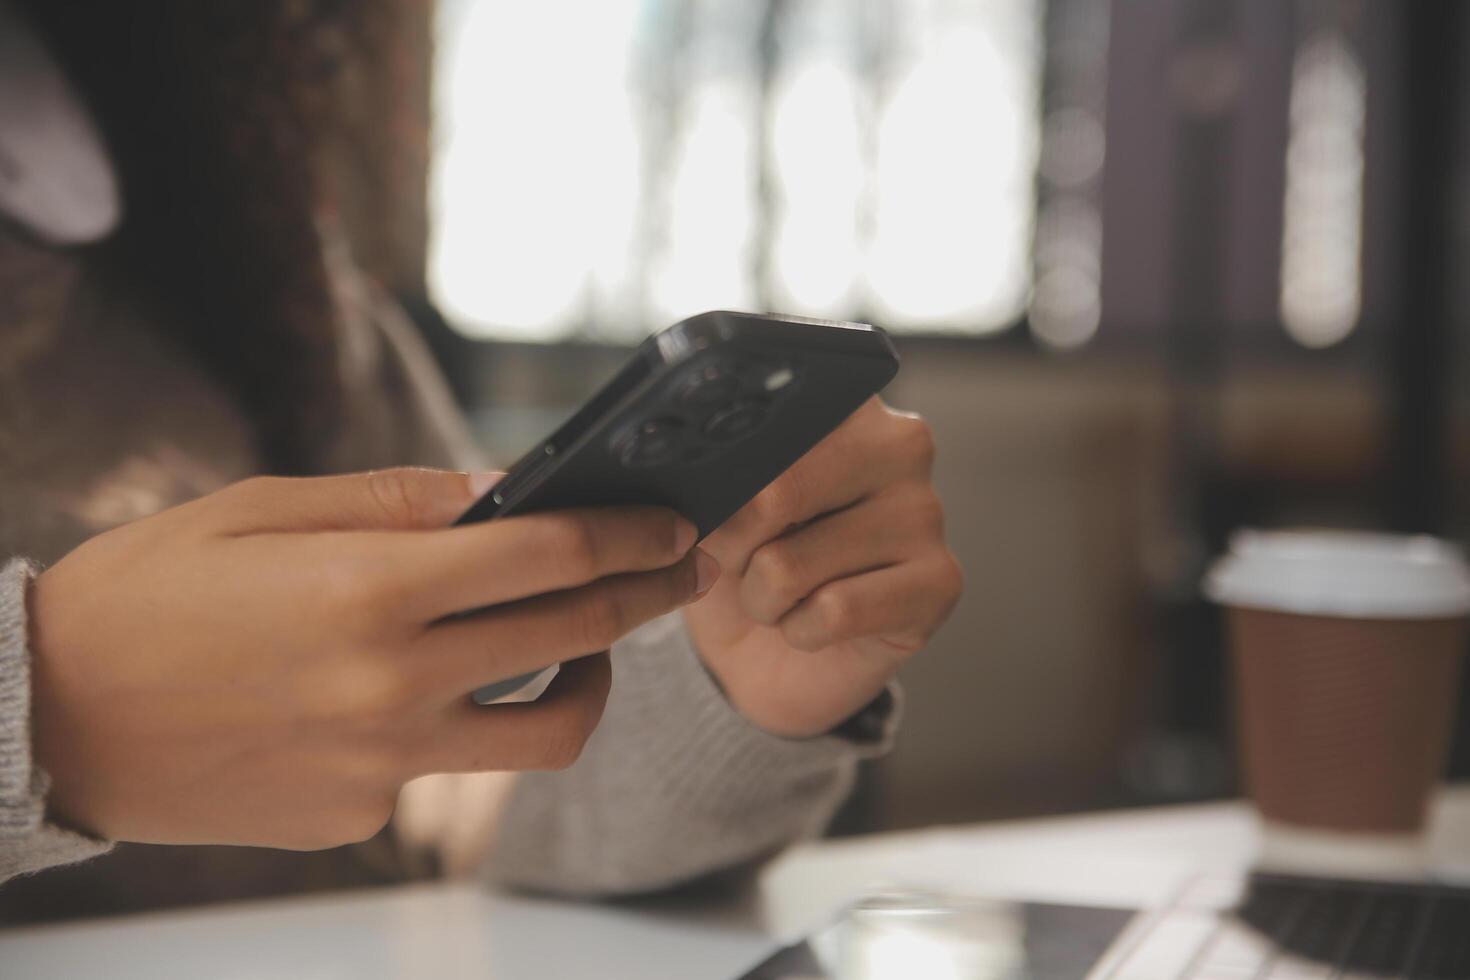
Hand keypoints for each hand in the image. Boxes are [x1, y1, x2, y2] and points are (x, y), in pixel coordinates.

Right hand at [29, 468, 715, 848]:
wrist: (49, 718)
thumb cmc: (146, 594)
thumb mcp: (261, 508)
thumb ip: (397, 502)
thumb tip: (503, 492)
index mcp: (372, 590)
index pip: (553, 555)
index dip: (630, 533)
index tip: (674, 522)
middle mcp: (393, 685)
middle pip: (574, 637)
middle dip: (649, 597)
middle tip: (686, 572)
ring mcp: (382, 764)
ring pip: (544, 733)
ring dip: (587, 683)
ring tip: (582, 649)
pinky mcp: (359, 813)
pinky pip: (446, 766)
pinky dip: (457, 720)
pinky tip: (413, 690)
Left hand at [683, 398, 961, 737]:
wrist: (771, 658)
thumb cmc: (745, 565)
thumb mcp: (711, 509)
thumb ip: (710, 477)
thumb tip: (694, 485)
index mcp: (840, 401)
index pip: (761, 422)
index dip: (713, 483)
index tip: (701, 509)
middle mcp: (898, 441)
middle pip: (772, 494)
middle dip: (732, 550)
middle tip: (742, 566)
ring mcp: (926, 510)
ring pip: (791, 564)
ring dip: (764, 600)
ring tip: (783, 597)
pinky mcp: (942, 580)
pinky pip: (835, 611)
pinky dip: (803, 631)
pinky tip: (817, 624)